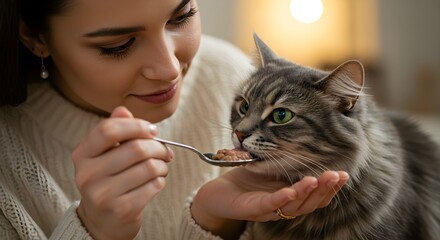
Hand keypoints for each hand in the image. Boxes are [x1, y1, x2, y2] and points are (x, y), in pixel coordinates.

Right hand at [72, 106, 172, 239]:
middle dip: (158, 147)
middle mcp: (88, 174)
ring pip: (149, 167)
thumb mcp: (105, 154)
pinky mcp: (122, 209)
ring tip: (161, 167)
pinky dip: (161, 180)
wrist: (102, 221)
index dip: (136, 126)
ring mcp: (103, 194)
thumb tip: (123, 111)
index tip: (153, 130)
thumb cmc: (109, 180)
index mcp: (82, 155)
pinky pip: (154, 186)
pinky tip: (156, 181)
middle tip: (165, 151)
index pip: (108, 130)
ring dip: (162, 165)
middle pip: (136, 148)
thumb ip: (115, 130)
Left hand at [191, 168, 348, 239]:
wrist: (219, 192)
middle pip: (309, 203)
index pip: (316, 197)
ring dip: (307, 193)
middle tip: (338, 176)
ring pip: (293, 206)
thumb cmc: (247, 180)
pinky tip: (291, 191)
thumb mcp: (272, 169)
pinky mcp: (251, 208)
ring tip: (318, 180)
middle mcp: (283, 207)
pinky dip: (281, 198)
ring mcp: (268, 210)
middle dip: (325, 189)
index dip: (331, 188)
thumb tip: (311, 145)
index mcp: (290, 198)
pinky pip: (269, 205)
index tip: (343, 175)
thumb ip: (290, 164)